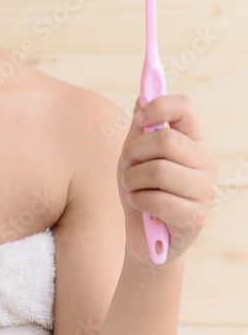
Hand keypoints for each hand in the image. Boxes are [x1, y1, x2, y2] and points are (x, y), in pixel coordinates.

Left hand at [118, 93, 218, 266]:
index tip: (139, 120)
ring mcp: (205, 190)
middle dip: (135, 153)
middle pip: (166, 140)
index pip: (185, 107)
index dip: (158, 107)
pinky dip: (139, 200)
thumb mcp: (135, 157)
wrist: (146, 239)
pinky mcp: (196, 216)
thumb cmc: (141, 192)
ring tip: (133, 187)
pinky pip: (159, 199)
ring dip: (134, 179)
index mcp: (193, 141)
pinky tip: (139, 204)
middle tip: (128, 165)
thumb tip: (142, 95)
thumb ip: (140, 129)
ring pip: (159, 170)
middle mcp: (206, 162)